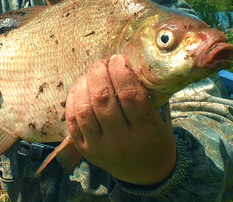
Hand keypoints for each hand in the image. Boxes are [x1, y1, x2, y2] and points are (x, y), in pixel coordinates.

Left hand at [65, 55, 175, 184]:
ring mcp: (100, 148)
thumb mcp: (159, 117)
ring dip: (84, 85)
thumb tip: (128, 59)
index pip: (130, 95)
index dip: (121, 71)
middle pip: (103, 99)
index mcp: (146, 131)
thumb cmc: (154, 136)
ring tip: (91, 74)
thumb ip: (147, 93)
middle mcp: (121, 141)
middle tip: (101, 62)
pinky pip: (72, 121)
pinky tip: (80, 88)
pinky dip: (72, 100)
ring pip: (84, 110)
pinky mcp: (85, 151)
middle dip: (99, 73)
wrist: (145, 173)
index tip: (118, 58)